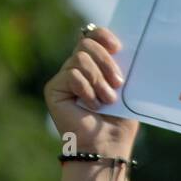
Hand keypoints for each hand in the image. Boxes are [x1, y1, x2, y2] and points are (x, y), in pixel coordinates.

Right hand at [44, 25, 137, 156]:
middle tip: (118, 84)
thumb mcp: (127, 90)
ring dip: (99, 81)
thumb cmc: (120, 121)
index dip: (104, 36)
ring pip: (80, 58)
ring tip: (107, 101)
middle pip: (87, 43)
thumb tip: (122, 45)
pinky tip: (92, 106)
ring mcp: (64, 78)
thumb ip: (122, 66)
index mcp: (96, 65)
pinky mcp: (54, 89)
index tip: (118, 48)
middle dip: (106, 62)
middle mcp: (77, 68)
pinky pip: (72, 75)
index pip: (93, 36)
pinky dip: (86, 90)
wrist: (107, 145)